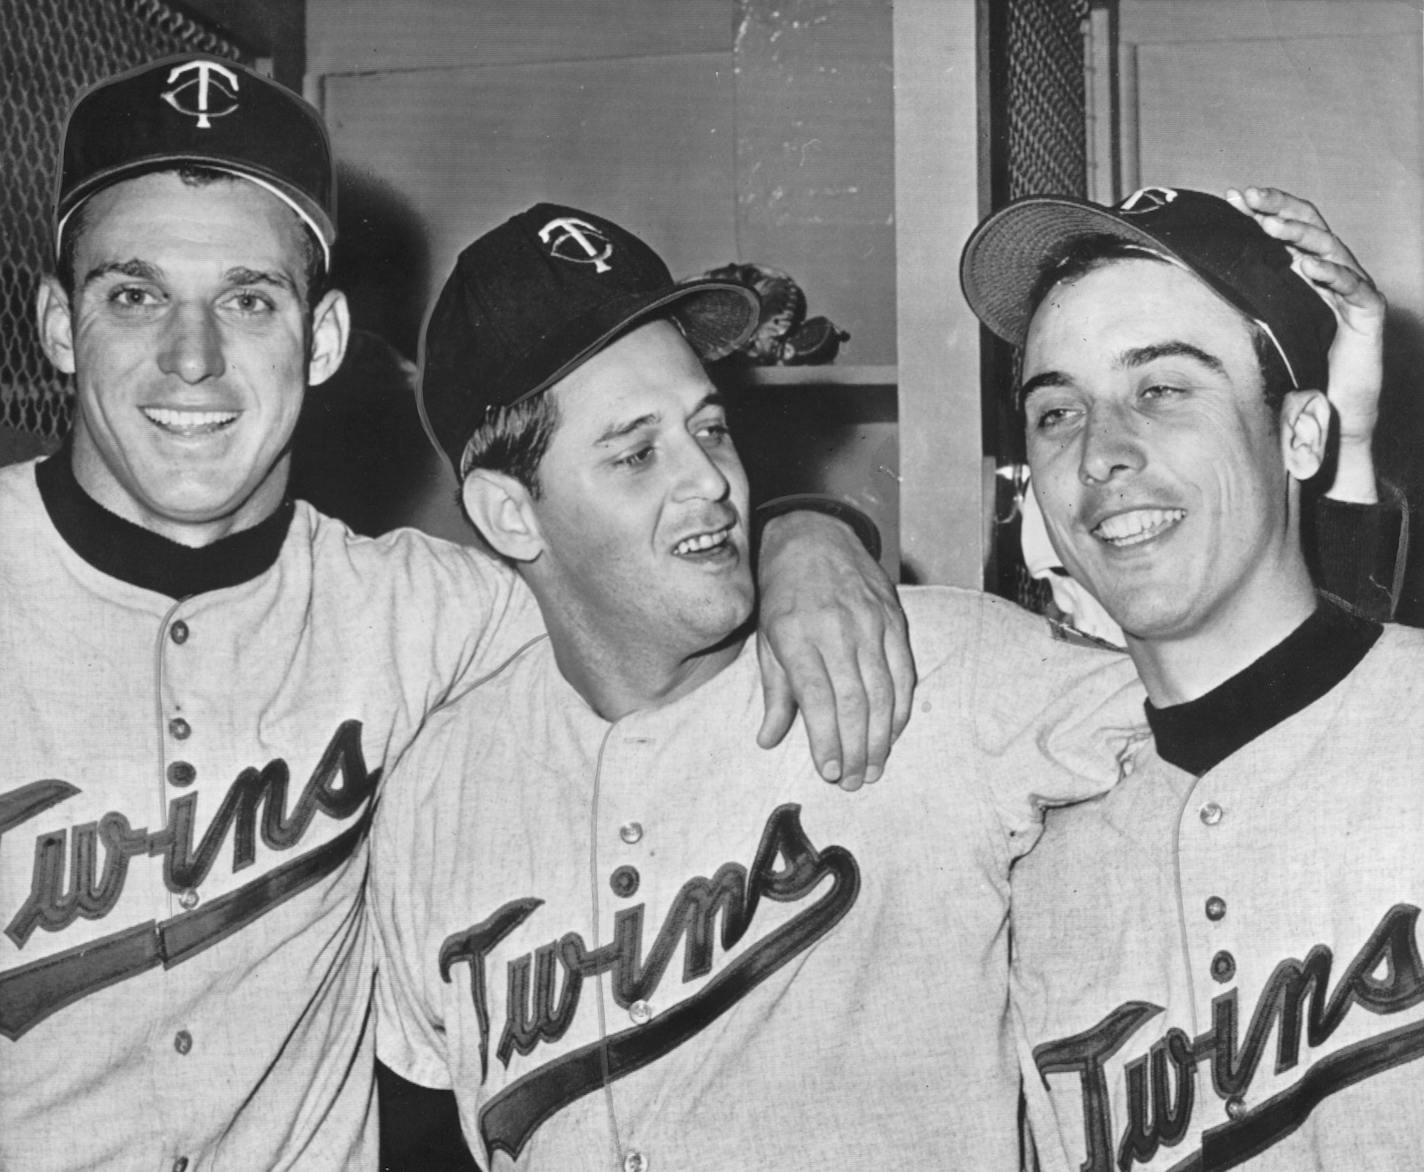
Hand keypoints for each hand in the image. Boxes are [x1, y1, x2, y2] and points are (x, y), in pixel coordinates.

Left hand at [754, 511, 914, 789]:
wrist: (815, 536)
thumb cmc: (783, 594)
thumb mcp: (766, 639)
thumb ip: (775, 693)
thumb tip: (768, 740)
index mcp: (797, 635)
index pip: (818, 698)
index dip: (827, 740)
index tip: (829, 772)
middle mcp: (837, 629)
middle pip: (855, 702)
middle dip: (856, 749)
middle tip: (854, 782)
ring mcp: (871, 623)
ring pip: (884, 692)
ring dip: (881, 738)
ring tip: (873, 768)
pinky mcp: (895, 619)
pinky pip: (904, 672)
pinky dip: (901, 708)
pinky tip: (892, 733)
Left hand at [1225, 185, 1383, 501]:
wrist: (1328, 414)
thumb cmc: (1288, 372)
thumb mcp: (1251, 332)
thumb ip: (1231, 307)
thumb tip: (1175, 296)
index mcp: (1304, 271)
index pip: (1288, 225)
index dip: (1265, 207)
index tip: (1232, 197)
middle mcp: (1331, 273)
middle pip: (1310, 225)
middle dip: (1279, 208)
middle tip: (1248, 199)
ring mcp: (1352, 291)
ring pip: (1331, 250)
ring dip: (1301, 236)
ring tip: (1273, 229)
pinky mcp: (1370, 314)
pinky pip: (1354, 288)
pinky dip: (1333, 274)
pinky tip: (1310, 268)